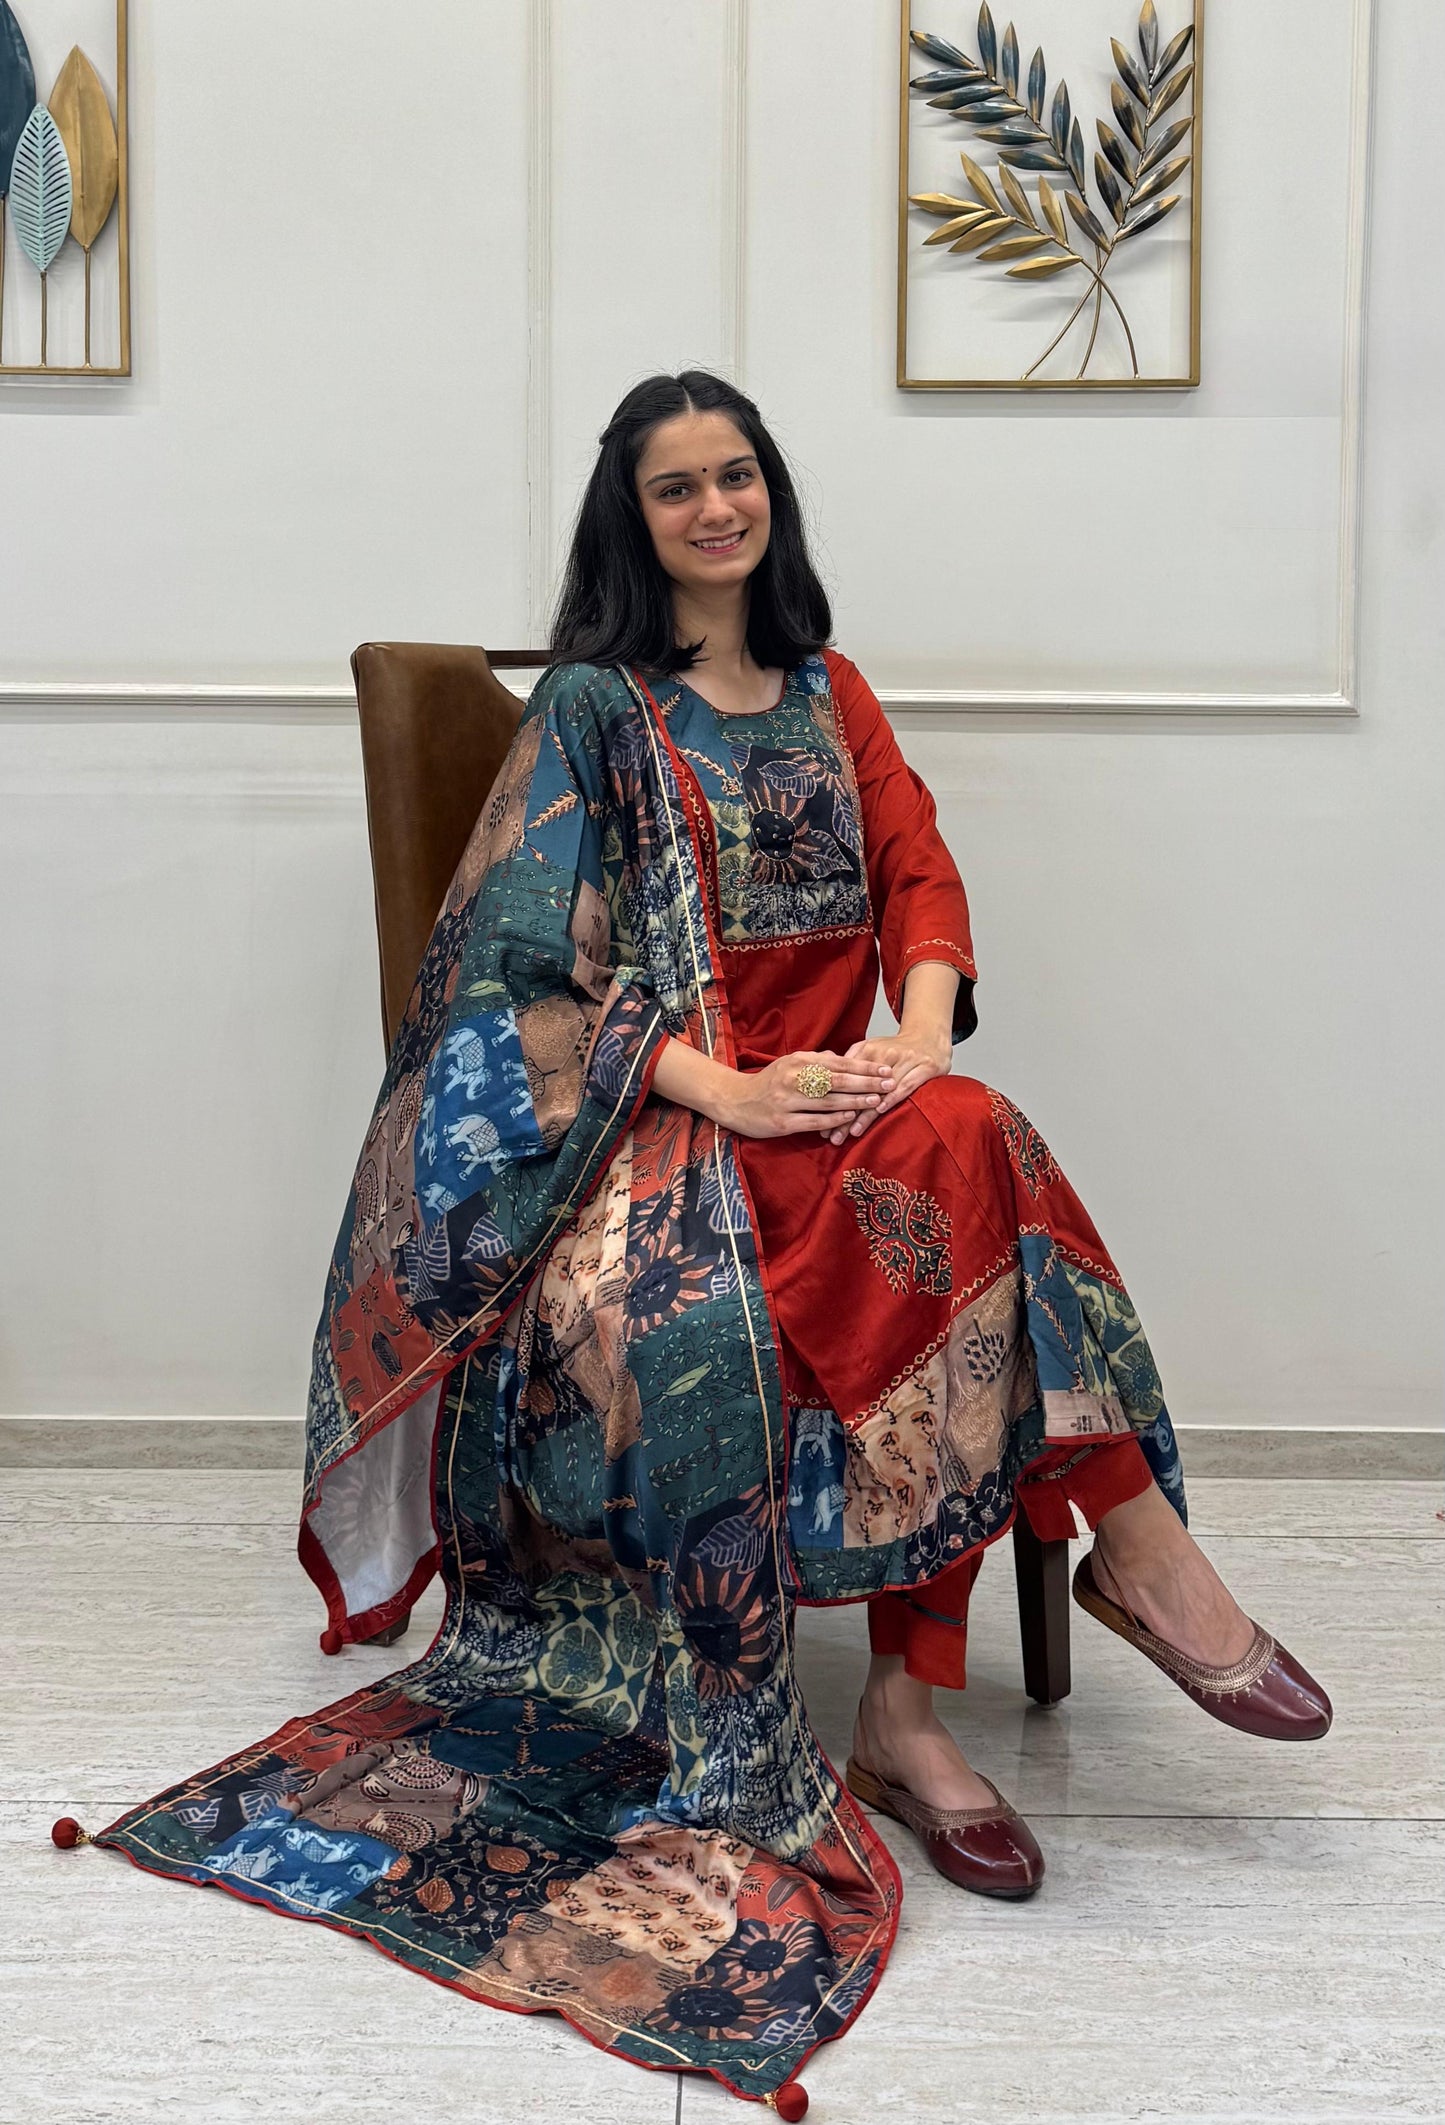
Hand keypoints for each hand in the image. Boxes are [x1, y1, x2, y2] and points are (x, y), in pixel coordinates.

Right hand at [721, 1050, 892, 1140]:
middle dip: (866, 1082)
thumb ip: (816, 1061)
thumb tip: (843, 1058)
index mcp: (798, 1062)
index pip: (838, 1063)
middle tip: (889, 1084)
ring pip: (827, 1101)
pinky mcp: (782, 1122)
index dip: (864, 1067)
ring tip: (876, 1101)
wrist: (734, 1101)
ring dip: (854, 1101)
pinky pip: (813, 1120)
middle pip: (836, 1080)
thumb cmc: (768, 1083)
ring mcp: (787, 1101)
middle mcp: (793, 1078)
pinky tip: (849, 1116)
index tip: (885, 1069)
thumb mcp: (790, 1064)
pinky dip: (833, 1119)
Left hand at [826, 1029, 949, 1143]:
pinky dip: (892, 1099)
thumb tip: (823, 1081)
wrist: (930, 1036)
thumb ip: (850, 1065)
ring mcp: (907, 1059)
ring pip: (881, 1090)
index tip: (821, 1123)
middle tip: (834, 1135)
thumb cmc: (896, 1050)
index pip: (846, 1077)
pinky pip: (906, 1085)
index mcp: (868, 1048)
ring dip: (866, 1113)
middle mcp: (886, 1052)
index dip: (833, 1100)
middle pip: (861, 1087)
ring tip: (853, 1132)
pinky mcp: (925, 1067)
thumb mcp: (871, 1049)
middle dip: (846, 1113)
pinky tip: (880, 1112)